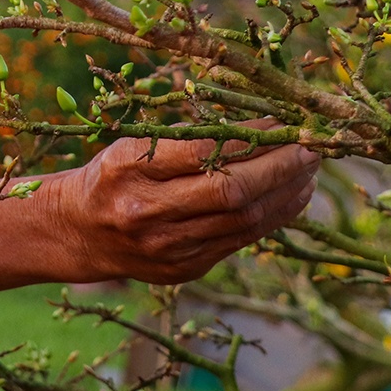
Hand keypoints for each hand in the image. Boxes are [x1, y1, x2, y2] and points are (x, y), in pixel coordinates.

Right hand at [54, 133, 318, 283]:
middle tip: (312, 147)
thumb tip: (262, 126)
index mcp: (127, 170)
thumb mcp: (134, 145)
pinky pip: (241, 240)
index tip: (283, 121)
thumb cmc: (112, 175)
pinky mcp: (186, 269)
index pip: (202, 153)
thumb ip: (187, 140)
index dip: (250, 137)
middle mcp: (146, 214)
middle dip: (280, 167)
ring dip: (286, 194)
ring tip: (310, 170)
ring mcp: (168, 248)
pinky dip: (273, 216)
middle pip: (230, 192)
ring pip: (243, 221)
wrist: (78, 232)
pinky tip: (291, 196)